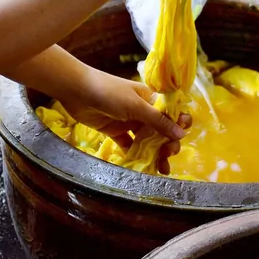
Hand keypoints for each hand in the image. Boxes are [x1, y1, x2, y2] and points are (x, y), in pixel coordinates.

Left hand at [58, 65, 191, 174]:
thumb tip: (182, 133)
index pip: (171, 113)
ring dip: (156, 153)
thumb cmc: (109, 92)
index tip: (181, 137)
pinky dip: (137, 156)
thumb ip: (158, 121)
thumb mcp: (136, 106)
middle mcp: (143, 111)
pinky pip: (130, 146)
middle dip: (168, 143)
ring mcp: (129, 122)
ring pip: (147, 140)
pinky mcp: (116, 132)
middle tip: (168, 154)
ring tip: (161, 168)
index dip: (179, 125)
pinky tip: (143, 167)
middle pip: (161, 130)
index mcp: (151, 99)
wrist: (77, 91)